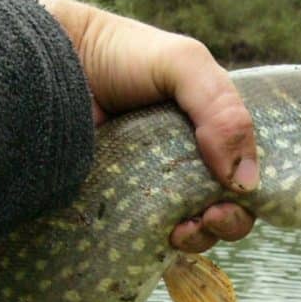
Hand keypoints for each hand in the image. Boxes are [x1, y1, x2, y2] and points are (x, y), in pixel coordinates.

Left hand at [37, 0, 256, 252]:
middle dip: (228, 223)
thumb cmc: (120, 57)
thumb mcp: (184, 64)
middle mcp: (187, 163)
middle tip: (209, 218)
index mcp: (212, 132)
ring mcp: (153, 188)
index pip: (247, 174)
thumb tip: (246, 182)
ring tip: (180, 231)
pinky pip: (148, 235)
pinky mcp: (121, 206)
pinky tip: (158, 237)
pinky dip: (159, 244)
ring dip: (197, 239)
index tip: (232, 199)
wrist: (53, 64)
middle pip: (225, 209)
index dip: (248, 195)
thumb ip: (223, 112)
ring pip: (191, 229)